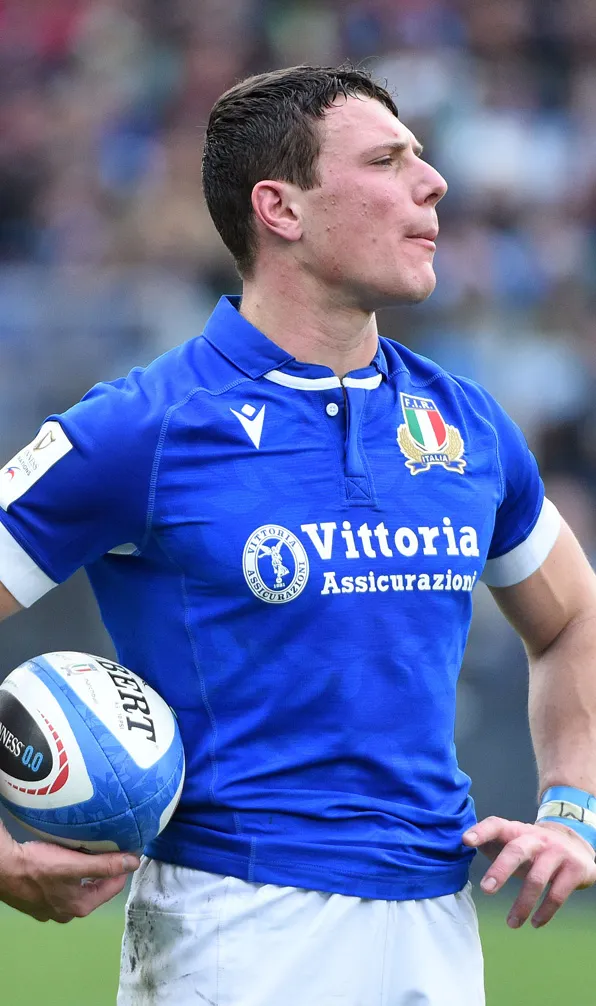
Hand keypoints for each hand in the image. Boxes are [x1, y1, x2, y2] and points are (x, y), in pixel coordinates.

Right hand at [0, 822, 139, 922]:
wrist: (2, 869)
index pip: (114, 886)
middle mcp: (67, 912)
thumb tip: (134, 862)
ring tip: (86, 851)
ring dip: (85, 871)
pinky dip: (68, 874)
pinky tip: (64, 860)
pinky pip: (62, 885)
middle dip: (103, 869)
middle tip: (105, 847)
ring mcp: (51, 908)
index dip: (121, 867)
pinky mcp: (38, 900)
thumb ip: (106, 865)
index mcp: (81, 906)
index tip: (124, 849)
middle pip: (96, 887)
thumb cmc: (39, 867)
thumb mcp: (76, 865)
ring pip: (78, 886)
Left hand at [463, 816, 595, 928]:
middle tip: (485, 889)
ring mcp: (557, 853)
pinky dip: (545, 912)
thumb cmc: (534, 849)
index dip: (481, 831)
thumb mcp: (514, 842)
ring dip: (522, 904)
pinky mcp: (574, 869)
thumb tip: (460, 848)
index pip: (497, 825)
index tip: (465, 841)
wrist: (577, 846)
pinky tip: (535, 923)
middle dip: (500, 869)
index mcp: (517, 830)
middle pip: (517, 850)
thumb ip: (491, 844)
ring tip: (511, 924)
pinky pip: (557, 894)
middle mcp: (537, 838)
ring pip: (537, 879)